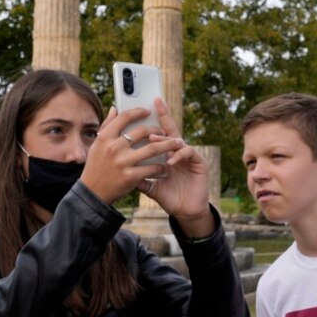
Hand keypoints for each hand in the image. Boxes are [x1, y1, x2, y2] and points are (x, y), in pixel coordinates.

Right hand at [80, 105, 185, 204]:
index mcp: (105, 137)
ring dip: (167, 145)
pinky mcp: (131, 176)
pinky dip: (161, 167)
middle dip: (157, 130)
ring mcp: (123, 162)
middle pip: (142, 131)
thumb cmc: (95, 166)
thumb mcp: (97, 144)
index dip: (138, 112)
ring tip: (176, 144)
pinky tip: (165, 167)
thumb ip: (106, 125)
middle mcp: (114, 147)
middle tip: (165, 132)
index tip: (147, 111)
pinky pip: (152, 168)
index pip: (124, 117)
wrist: (92, 193)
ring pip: (152, 148)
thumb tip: (115, 108)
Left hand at [137, 99, 214, 238]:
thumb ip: (136, 173)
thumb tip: (117, 164)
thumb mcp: (148, 184)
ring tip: (153, 140)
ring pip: (178, 140)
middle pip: (170, 129)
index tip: (143, 106)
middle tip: (155, 104)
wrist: (185, 212)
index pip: (158, 133)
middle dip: (163, 115)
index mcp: (165, 153)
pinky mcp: (199, 162)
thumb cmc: (168, 196)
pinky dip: (178, 155)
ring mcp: (188, 155)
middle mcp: (177, 151)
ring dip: (165, 139)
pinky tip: (170, 161)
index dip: (153, 119)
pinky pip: (189, 153)